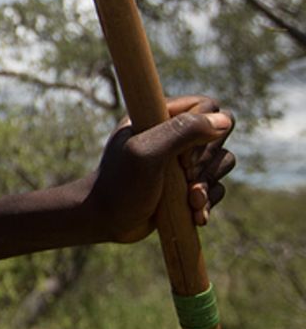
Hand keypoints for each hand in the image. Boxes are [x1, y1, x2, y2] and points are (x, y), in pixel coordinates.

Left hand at [86, 95, 234, 243]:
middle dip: (207, 164)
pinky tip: (195, 215)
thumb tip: (223, 121)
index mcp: (159, 116)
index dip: (204, 131)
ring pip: (221, 162)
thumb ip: (182, 132)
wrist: (106, 221)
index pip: (206, 107)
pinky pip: (216, 186)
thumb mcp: (147, 153)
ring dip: (209, 185)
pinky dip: (209, 201)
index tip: (183, 158)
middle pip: (218, 135)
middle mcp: (172, 134)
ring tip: (191, 202)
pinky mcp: (187, 184)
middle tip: (186, 181)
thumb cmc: (120, 185)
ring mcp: (181, 160)